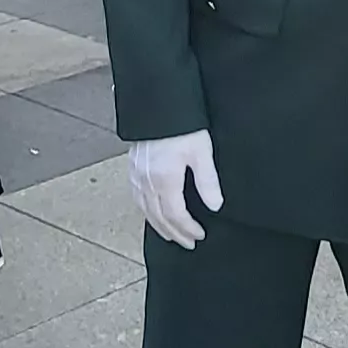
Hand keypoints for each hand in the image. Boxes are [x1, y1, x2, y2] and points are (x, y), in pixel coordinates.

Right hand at [126, 132, 223, 248]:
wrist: (158, 103)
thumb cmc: (181, 124)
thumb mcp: (201, 151)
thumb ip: (207, 181)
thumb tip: (214, 206)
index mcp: (165, 179)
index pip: (176, 215)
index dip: (188, 229)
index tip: (199, 236)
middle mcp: (147, 181)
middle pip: (159, 217)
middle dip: (174, 233)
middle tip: (188, 243)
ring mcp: (137, 175)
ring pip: (145, 210)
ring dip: (159, 226)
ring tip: (171, 234)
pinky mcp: (132, 167)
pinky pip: (136, 197)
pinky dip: (146, 211)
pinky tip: (152, 212)